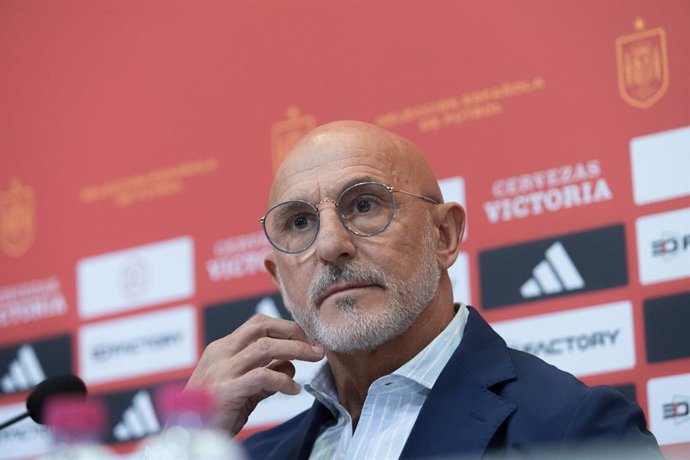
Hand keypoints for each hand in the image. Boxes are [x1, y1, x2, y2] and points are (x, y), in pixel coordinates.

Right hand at [185, 314, 324, 434]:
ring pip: (265, 347)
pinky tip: (294, 389)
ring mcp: (222, 371)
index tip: (305, 338)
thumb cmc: (215, 413)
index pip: (257, 325)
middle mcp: (221, 354)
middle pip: (261, 326)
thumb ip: (264, 375)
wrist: (188, 436)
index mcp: (222, 349)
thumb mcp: (242, 388)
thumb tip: (290, 365)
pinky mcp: (227, 391)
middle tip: (314, 345)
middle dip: (293, 331)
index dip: (285, 327)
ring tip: (314, 358)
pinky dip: (284, 380)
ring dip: (295, 350)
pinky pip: (262, 376)